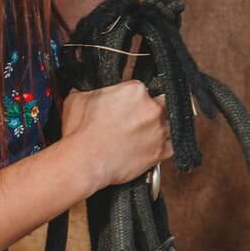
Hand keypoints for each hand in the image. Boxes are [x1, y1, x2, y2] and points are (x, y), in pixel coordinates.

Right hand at [60, 77, 173, 194]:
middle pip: (160, 104)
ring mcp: (158, 130)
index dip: (134, 99)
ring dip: (158, 128)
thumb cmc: (82, 134)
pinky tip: (151, 147)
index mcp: (135, 91)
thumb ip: (87, 92)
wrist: (84, 161)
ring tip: (143, 134)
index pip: (142, 89)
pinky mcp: (160, 152)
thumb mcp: (77, 100)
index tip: (128, 106)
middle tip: (135, 120)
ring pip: (169, 124)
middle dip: (149, 111)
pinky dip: (163, 147)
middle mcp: (151, 108)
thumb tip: (82, 92)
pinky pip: (171, 146)